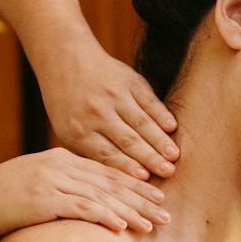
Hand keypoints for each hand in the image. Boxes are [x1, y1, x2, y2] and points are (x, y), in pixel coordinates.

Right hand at [0, 148, 169, 236]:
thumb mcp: (32, 183)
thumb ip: (57, 187)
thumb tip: (80, 204)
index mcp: (60, 158)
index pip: (106, 171)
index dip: (133, 184)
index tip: (155, 196)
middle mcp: (60, 165)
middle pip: (111, 181)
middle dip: (141, 197)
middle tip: (166, 212)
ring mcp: (52, 181)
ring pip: (102, 195)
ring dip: (131, 211)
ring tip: (153, 224)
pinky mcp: (43, 199)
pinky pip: (81, 208)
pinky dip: (105, 216)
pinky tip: (123, 226)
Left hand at [33, 41, 180, 178]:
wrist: (66, 61)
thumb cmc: (68, 106)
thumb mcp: (67, 131)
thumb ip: (90, 153)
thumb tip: (119, 180)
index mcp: (78, 130)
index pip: (107, 154)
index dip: (127, 167)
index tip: (145, 178)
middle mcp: (96, 113)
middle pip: (128, 140)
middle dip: (150, 158)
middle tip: (168, 172)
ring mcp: (113, 95)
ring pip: (141, 122)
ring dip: (160, 140)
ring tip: (174, 156)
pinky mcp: (128, 80)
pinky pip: (148, 100)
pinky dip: (161, 114)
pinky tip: (172, 127)